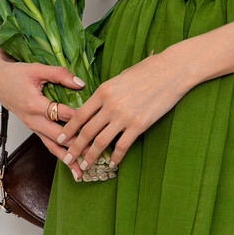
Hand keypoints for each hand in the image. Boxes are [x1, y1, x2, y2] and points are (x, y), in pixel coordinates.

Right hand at [0, 40, 86, 179]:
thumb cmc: (17, 74)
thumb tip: (81, 83)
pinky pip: (48, 144)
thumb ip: (60, 75)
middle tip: (93, 154)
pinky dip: (60, 155)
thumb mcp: (38, 69)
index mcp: (34, 104)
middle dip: (75, 146)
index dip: (78, 118)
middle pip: (57, 136)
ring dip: (67, 159)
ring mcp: (33, 126)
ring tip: (81, 171)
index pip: (60, 114)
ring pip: (52, 146)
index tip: (94, 123)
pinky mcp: (34, 129)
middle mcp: (33, 119)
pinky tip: (70, 164)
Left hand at [56, 43, 193, 173]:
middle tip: (67, 157)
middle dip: (75, 147)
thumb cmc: (149, 69)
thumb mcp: (121, 76)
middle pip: (87, 131)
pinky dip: (116, 156)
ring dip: (91, 155)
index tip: (61, 138)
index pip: (80, 114)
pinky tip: (112, 162)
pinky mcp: (140, 125)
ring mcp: (125, 116)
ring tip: (84, 165)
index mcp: (104, 91)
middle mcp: (110, 105)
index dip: (69, 129)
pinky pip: (123, 145)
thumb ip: (108, 92)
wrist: (172, 70)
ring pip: (101, 141)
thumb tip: (98, 103)